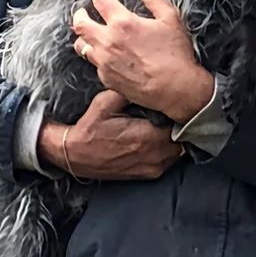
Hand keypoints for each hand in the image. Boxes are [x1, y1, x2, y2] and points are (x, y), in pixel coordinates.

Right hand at [37, 90, 182, 180]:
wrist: (72, 155)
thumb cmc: (89, 127)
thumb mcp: (106, 101)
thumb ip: (129, 91)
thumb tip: (149, 81)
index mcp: (147, 136)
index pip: (180, 124)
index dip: (181, 112)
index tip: (179, 103)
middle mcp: (153, 155)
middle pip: (183, 139)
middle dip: (182, 125)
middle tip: (175, 112)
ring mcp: (151, 168)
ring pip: (178, 151)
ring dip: (177, 139)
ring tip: (169, 124)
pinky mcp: (146, 175)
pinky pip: (168, 161)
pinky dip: (169, 150)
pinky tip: (161, 138)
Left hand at [72, 0, 213, 122]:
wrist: (174, 87)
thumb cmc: (175, 52)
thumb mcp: (170, 18)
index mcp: (123, 23)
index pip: (101, 1)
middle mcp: (108, 41)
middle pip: (80, 24)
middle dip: (79, 14)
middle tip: (82, 11)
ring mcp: (104, 62)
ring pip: (82, 46)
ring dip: (83, 36)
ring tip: (89, 33)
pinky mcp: (106, 78)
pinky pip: (94, 63)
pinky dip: (96, 55)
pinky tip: (104, 54)